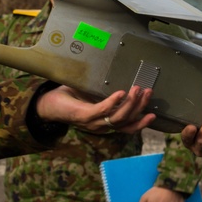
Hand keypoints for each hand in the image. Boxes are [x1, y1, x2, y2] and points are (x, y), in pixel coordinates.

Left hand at [36, 85, 154, 134]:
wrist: (47, 105)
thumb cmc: (69, 99)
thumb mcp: (91, 96)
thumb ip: (104, 92)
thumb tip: (117, 74)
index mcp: (104, 123)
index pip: (127, 127)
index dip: (141, 122)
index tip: (154, 114)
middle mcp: (101, 126)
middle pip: (126, 121)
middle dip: (140, 107)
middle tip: (148, 92)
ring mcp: (93, 122)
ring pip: (117, 117)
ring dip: (130, 104)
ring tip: (138, 89)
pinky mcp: (84, 115)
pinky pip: (103, 110)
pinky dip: (113, 102)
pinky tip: (121, 92)